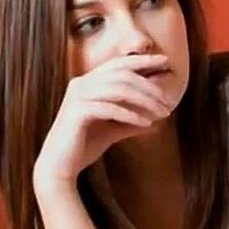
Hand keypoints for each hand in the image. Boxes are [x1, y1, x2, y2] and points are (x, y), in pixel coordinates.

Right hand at [33, 54, 173, 189]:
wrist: (59, 167)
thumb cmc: (82, 147)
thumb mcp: (112, 131)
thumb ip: (130, 122)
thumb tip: (156, 121)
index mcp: (86, 83)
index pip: (118, 65)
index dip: (142, 61)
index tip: (165, 62)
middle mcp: (80, 84)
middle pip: (122, 75)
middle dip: (149, 86)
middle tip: (168, 101)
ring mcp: (77, 97)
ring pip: (119, 89)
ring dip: (145, 100)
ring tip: (162, 114)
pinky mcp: (78, 112)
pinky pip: (110, 108)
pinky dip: (131, 115)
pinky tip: (146, 124)